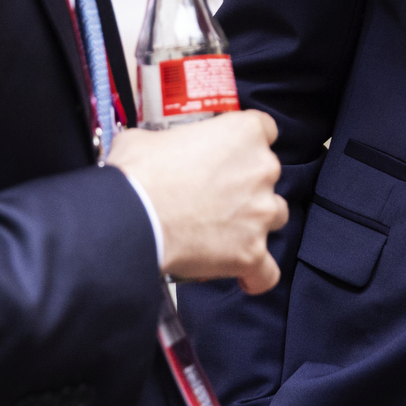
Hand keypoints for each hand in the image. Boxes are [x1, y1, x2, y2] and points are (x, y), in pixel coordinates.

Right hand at [106, 111, 286, 291]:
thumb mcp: (147, 138)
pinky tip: (242, 274)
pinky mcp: (252, 252)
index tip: (230, 157)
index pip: (264, 130)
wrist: (132, 218)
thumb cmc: (138, 174)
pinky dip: (256, 274)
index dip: (245, 146)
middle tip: (213, 197)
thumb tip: (156, 152)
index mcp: (243, 133)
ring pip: (274, 217)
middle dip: (246, 186)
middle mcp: (262, 169)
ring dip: (254, 223)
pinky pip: (267, 270)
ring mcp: (261, 212)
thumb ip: (168, 140)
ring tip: (222, 232)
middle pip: (268, 176)